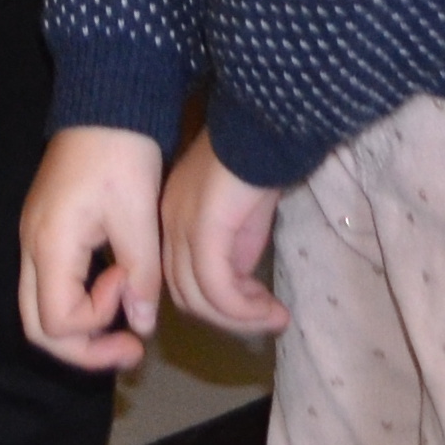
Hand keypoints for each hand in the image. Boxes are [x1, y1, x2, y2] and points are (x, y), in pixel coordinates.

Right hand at [17, 127, 172, 373]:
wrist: (104, 107)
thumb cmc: (121, 158)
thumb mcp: (139, 220)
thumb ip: (140, 279)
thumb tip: (142, 326)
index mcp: (51, 245)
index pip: (57, 322)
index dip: (98, 320)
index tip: (129, 285)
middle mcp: (31, 248)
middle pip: (37, 327)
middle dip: (83, 348)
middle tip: (130, 348)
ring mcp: (33, 240)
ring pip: (40, 309)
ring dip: (81, 327)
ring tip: (125, 325)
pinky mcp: (44, 233)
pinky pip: (50, 286)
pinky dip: (78, 303)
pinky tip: (113, 290)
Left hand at [162, 133, 291, 338]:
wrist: (264, 126)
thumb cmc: (257, 163)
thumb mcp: (243, 219)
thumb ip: (234, 252)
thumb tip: (241, 287)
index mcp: (174, 222)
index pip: (182, 280)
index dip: (218, 304)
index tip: (257, 307)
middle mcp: (169, 227)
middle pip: (186, 295)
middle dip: (228, 317)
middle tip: (269, 317)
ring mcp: (182, 228)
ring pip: (198, 297)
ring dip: (239, 318)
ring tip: (275, 317)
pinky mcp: (204, 230)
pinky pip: (217, 287)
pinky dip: (243, 308)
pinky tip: (271, 307)